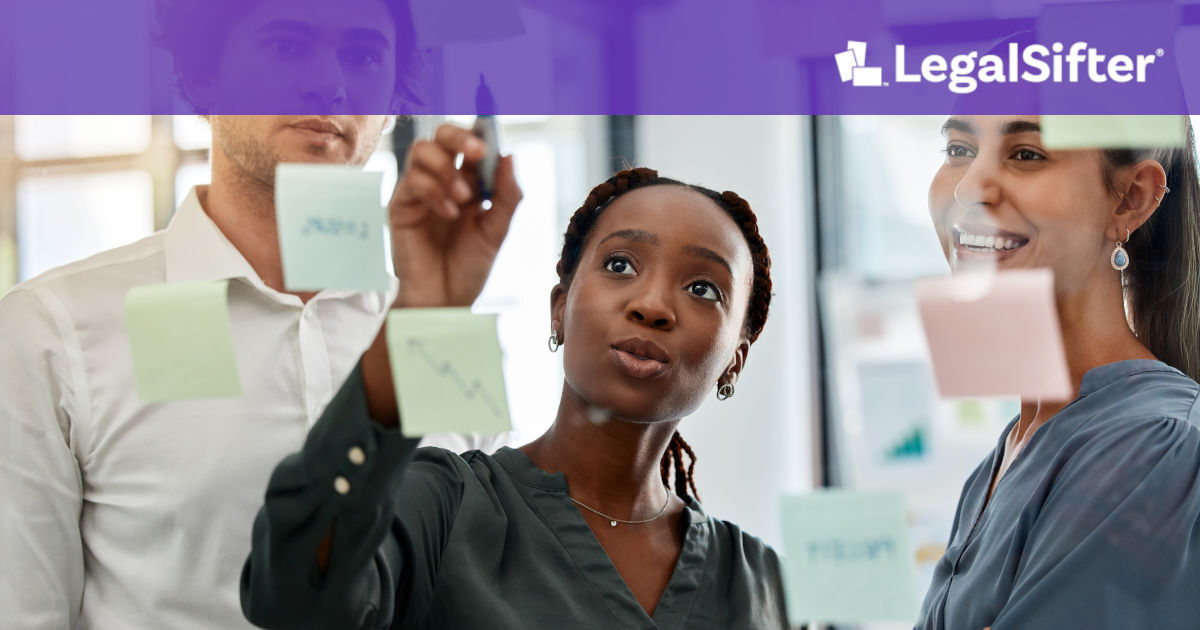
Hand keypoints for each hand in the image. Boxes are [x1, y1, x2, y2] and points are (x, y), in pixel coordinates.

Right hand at [386, 123, 521, 307]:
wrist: (445, 300)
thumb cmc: (469, 267)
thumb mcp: (497, 231)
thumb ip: (507, 195)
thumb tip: (510, 156)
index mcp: (469, 180)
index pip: (471, 142)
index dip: (480, 130)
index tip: (492, 129)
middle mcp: (442, 179)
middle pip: (441, 135)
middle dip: (459, 136)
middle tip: (477, 152)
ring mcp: (419, 190)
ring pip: (422, 150)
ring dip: (447, 169)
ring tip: (464, 199)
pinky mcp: (401, 205)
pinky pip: (413, 181)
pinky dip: (435, 192)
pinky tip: (449, 213)